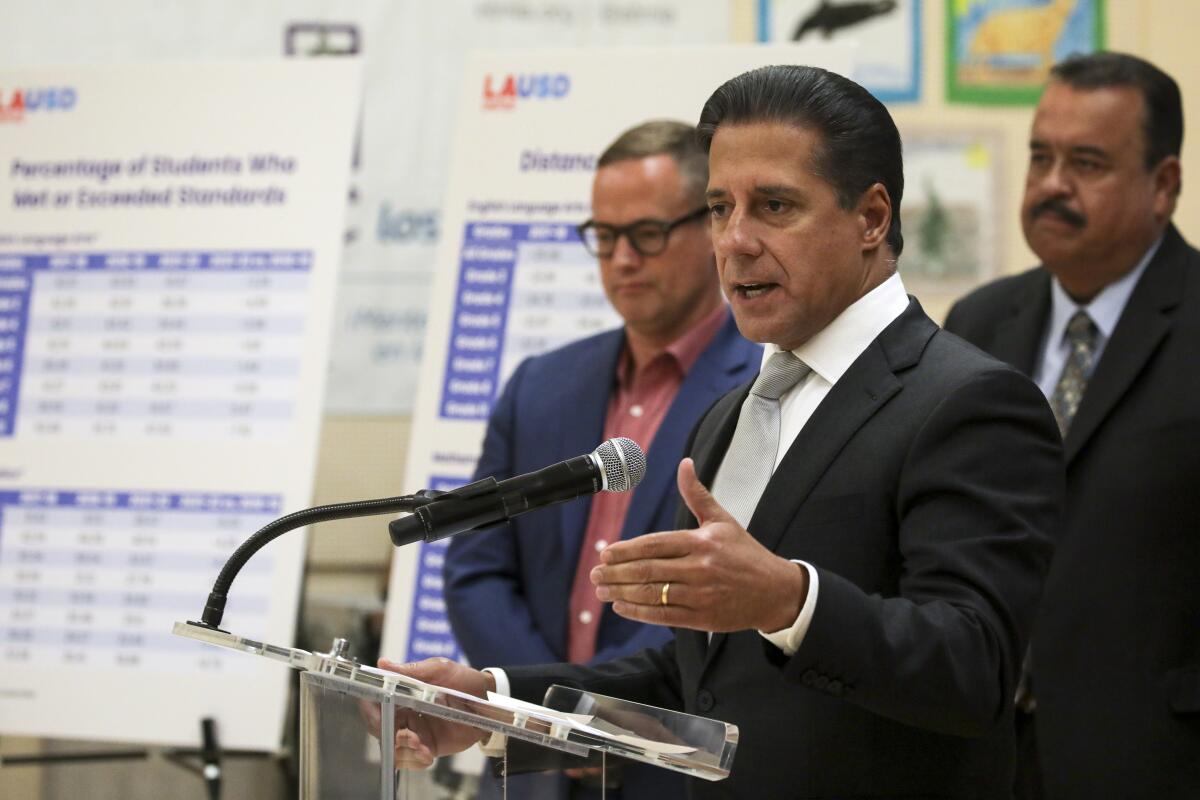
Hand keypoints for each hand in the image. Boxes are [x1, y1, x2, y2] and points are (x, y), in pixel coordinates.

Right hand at [373, 657, 496, 767]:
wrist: (488, 698)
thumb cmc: (461, 679)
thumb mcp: (438, 669)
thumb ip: (411, 670)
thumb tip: (382, 663)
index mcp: (401, 694)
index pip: (374, 703)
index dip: (370, 711)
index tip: (378, 716)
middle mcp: (404, 713)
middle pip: (381, 729)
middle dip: (389, 735)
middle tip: (406, 736)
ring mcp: (415, 731)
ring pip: (394, 748)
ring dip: (403, 751)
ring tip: (422, 748)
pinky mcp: (428, 746)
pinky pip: (413, 760)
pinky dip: (415, 761)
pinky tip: (427, 756)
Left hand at [591, 458, 807, 632]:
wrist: (776, 591)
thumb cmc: (746, 553)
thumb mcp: (723, 520)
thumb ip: (697, 494)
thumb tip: (685, 463)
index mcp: (701, 542)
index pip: (655, 544)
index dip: (626, 549)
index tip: (605, 553)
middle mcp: (699, 568)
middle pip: (648, 570)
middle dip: (616, 573)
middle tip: (594, 574)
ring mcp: (701, 595)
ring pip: (653, 594)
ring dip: (622, 593)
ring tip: (602, 591)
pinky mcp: (703, 618)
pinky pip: (664, 616)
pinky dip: (640, 612)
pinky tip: (622, 607)